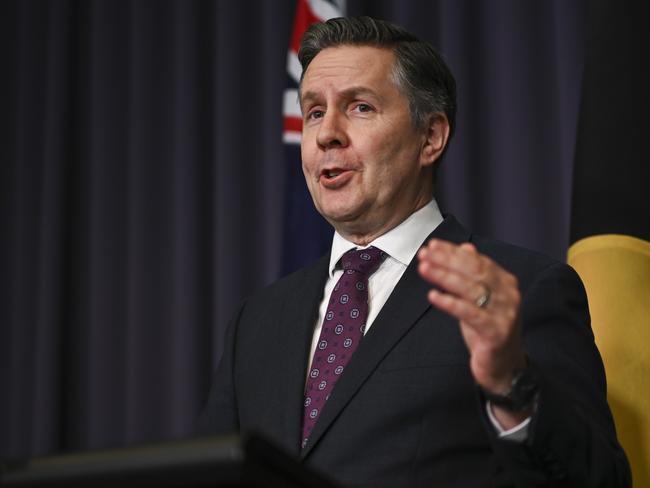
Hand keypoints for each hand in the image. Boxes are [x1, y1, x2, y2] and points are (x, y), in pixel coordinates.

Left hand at [417, 239, 529, 426]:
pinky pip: (469, 313)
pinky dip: (450, 302)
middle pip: (474, 271)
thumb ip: (474, 274)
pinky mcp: (496, 332)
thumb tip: (466, 247)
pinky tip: (433, 295)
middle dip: (446, 260)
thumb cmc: (488, 329)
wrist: (504, 367)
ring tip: (423, 269)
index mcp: (505, 282)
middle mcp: (508, 294)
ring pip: (470, 289)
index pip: (477, 260)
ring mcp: (504, 313)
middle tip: (424, 254)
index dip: (453, 252)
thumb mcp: (480, 299)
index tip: (432, 245)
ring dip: (444, 276)